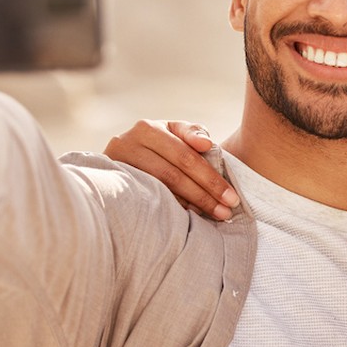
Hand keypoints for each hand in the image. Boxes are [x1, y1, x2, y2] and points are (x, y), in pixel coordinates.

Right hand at [104, 120, 240, 219]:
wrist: (120, 157)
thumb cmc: (157, 145)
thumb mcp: (173, 132)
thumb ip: (192, 133)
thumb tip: (206, 144)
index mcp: (148, 129)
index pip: (185, 156)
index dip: (210, 176)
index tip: (231, 196)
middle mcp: (128, 144)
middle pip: (173, 175)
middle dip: (205, 194)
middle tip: (227, 211)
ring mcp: (118, 167)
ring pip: (160, 189)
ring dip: (191, 204)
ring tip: (215, 215)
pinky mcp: (115, 185)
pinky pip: (148, 200)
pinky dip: (172, 208)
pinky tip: (190, 217)